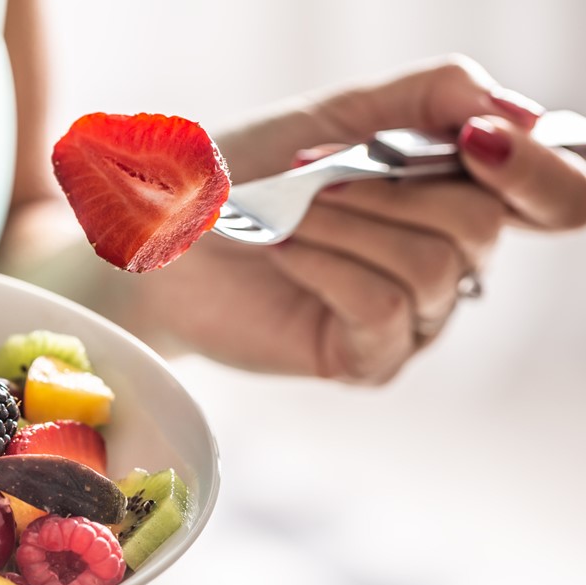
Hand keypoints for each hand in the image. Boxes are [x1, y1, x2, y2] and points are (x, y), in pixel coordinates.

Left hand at [125, 55, 585, 382]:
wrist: (166, 234)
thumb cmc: (245, 174)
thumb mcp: (341, 114)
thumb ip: (435, 97)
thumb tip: (521, 115)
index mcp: (453, 194)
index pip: (555, 198)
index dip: (542, 171)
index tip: (481, 140)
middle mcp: (447, 261)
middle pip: (481, 223)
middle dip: (386, 188)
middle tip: (311, 174)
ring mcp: (411, 318)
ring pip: (431, 268)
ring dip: (345, 224)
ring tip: (285, 215)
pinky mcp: (366, 358)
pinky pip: (384, 309)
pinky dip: (327, 266)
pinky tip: (283, 249)